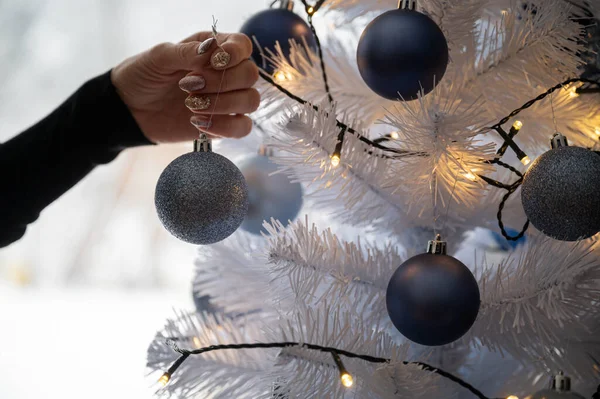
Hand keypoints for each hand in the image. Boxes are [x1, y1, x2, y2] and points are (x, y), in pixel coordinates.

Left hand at [111, 32, 259, 142]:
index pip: (242, 45)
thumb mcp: (159, 57)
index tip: (214, 62)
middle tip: (188, 86)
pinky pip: (243, 127)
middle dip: (221, 82)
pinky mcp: (223, 125)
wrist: (130, 109)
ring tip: (191, 106)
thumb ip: (188, 52)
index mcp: (214, 49)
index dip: (235, 53)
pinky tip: (197, 123)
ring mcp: (227, 100)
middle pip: (250, 75)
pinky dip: (224, 126)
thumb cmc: (143, 75)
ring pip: (251, 101)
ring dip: (223, 104)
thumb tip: (213, 50)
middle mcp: (225, 73)